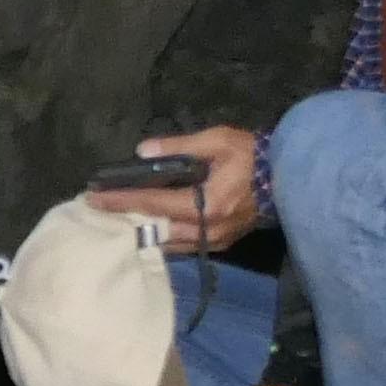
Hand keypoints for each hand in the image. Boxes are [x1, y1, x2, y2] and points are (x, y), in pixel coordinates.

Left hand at [92, 123, 263, 257]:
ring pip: (168, 243)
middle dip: (125, 220)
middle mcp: (207, 230)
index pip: (154, 204)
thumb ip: (180, 146)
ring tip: (116, 219)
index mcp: (206, 206)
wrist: (291, 176)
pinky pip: (183, 245)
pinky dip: (163, 236)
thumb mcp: (218, 140)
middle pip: (156, 230)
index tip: (94, 197)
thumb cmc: (254, 155)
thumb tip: (143, 151)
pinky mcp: (220, 244)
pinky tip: (147, 227)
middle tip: (97, 210)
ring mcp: (215, 241)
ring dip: (142, 231)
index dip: (121, 200)